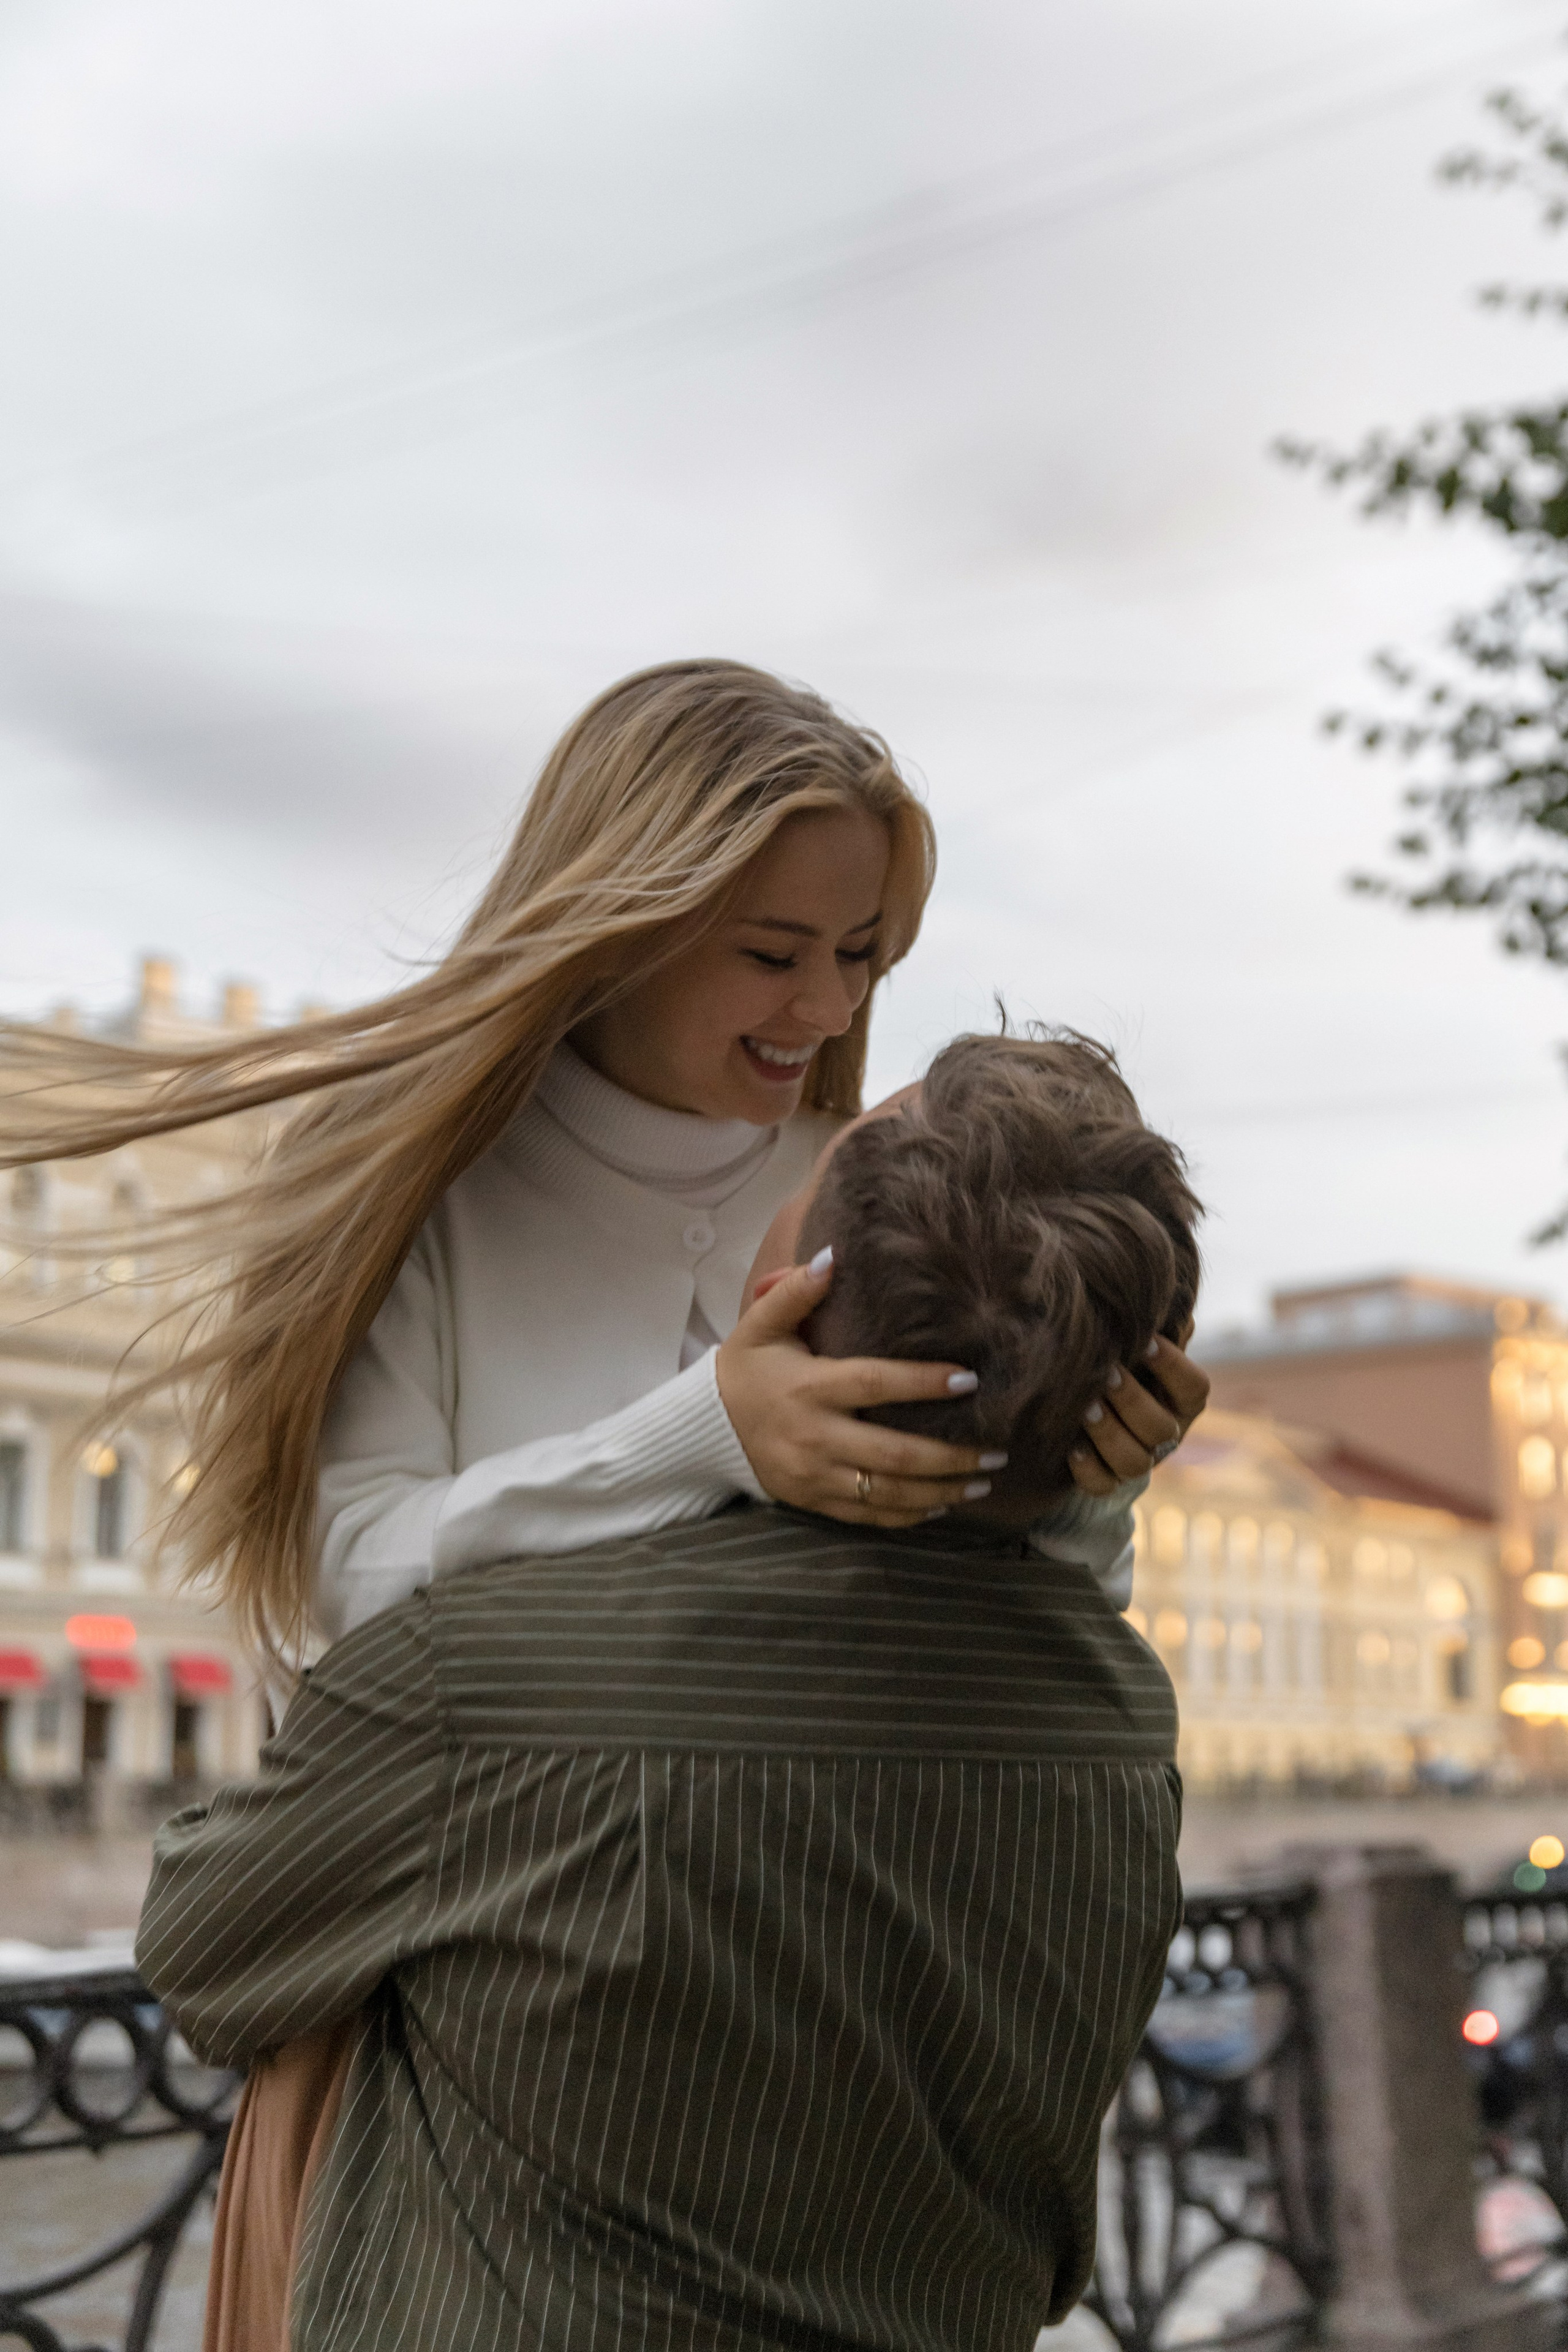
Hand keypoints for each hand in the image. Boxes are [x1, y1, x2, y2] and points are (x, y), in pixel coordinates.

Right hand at [715, 1252, 1001, 1526]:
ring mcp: (816, 1475)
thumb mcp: (761, 1325)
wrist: (705, 1429)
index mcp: (810, 1389)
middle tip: (999, 1449)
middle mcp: (816, 1437)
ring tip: (984, 1480)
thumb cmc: (745, 1369)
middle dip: (952, 1455)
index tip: (970, 1379)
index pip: (875, 1385)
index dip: (923, 1383)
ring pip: (890, 1492)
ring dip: (942, 1491)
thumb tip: (833, 1257)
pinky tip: (942, 1505)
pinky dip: (909, 1514)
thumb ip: (795, 1291)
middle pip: (895, 1453)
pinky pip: (870, 1515)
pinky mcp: (815, 1501)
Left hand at [1067, 1321, 1209, 1497]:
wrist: (1087, 1414)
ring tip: (1084, 1407)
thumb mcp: (1136, 1345)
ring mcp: (1138, 1461)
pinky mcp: (1107, 1482)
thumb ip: (1153, 1325)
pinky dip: (1087, 1469)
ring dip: (1109, 1433)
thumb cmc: (1119, 1364)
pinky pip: (1102, 1486)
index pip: (1195, 1388)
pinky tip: (1071, 1446)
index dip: (1174, 1367)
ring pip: (1134, 1461)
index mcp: (1181, 1400)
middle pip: (1161, 1428)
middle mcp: (1165, 1433)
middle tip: (1107, 1373)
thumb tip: (1165, 1288)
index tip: (1147, 1340)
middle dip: (1133, 1400)